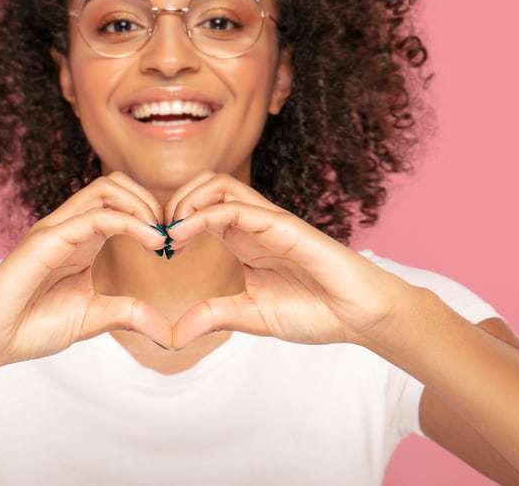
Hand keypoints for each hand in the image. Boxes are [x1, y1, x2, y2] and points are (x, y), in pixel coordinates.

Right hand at [0, 172, 172, 370]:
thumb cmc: (31, 326)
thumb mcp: (93, 318)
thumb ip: (128, 315)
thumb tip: (166, 330)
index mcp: (81, 239)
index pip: (120, 201)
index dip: (152, 214)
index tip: (174, 244)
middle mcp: (69, 226)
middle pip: (115, 184)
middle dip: (150, 201)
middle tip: (170, 234)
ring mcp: (56, 229)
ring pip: (106, 189)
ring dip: (142, 205)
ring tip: (160, 236)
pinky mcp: (46, 240)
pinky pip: (94, 217)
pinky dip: (129, 223)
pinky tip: (149, 242)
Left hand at [162, 171, 417, 349]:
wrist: (359, 315)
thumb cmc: (315, 311)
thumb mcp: (250, 316)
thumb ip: (213, 317)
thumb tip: (173, 334)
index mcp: (244, 241)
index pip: (201, 210)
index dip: (174, 221)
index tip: (159, 249)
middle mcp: (253, 224)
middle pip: (205, 186)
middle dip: (174, 202)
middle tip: (159, 235)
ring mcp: (267, 221)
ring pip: (218, 184)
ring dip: (185, 200)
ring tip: (171, 232)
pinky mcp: (282, 225)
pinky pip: (236, 206)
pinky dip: (203, 214)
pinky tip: (185, 235)